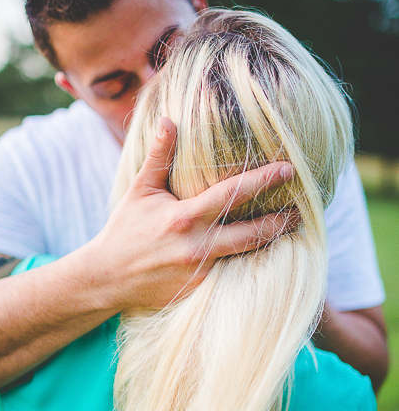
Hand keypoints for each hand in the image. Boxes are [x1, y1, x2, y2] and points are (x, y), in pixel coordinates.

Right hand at [95, 117, 296, 309]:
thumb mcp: (139, 191)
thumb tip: (168, 119)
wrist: (106, 278)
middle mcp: (196, 246)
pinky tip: (262, 255)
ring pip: (246, 257)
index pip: (232, 194)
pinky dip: (245, 264)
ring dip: (269, 243)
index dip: (263, 180)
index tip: (289, 168)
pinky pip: (230, 275)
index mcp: (183, 217)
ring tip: (289, 230)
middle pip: (253, 233)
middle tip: (303, 210)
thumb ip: (158, 157)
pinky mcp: (199, 290)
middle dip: (281, 221)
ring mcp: (199, 272)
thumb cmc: (124, 230)